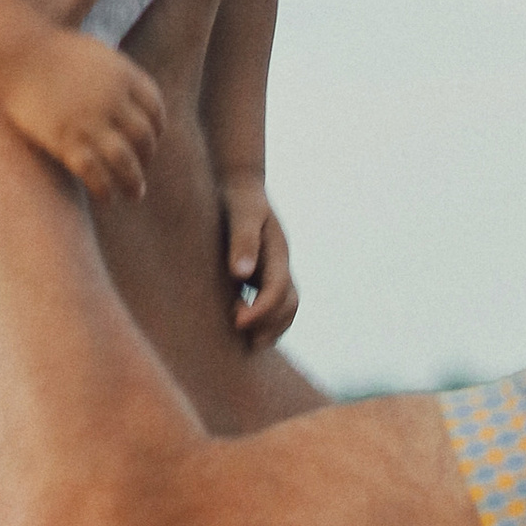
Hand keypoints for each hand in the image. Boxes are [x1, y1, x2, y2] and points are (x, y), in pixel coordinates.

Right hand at [0, 28, 165, 199]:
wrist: (13, 53)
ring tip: (135, 194)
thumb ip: (113, 74)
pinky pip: (95, 174)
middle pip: (143, 137)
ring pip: (125, 161)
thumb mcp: (93, 53)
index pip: (155, 109)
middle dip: (145, 157)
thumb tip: (124, 93)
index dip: (156, 130)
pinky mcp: (66, 140)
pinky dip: (104, 190)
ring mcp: (91, 121)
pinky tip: (106, 199)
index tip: (149, 142)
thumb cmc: (47, 50)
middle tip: (140, 169)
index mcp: (123, 74)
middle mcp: (113, 99)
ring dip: (133, 182)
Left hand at [220, 178, 297, 345]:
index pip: (279, 290)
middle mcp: (280, 264)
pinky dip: (259, 318)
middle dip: (272, 326)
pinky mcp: (261, 273)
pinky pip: (268, 303)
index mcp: (278, 251)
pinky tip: (235, 325)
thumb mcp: (241, 212)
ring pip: (284, 307)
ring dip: (270, 327)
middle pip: (289, 305)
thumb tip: (241, 275)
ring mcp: (274, 269)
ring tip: (245, 342)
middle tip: (246, 342)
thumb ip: (242, 240)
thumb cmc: (238, 196)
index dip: (262, 311)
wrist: (240, 183)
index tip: (238, 323)